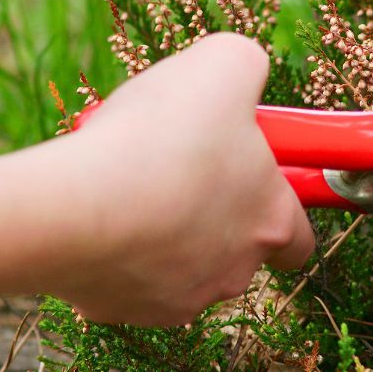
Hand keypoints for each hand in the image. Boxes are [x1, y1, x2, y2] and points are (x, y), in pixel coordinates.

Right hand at [0, 34, 311, 331]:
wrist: (72, 206)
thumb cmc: (161, 136)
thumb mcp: (225, 63)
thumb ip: (248, 66)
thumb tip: (244, 74)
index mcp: (273, 222)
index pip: (300, 235)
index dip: (280, 199)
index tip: (253, 169)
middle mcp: (234, 271)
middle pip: (235, 244)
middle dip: (212, 206)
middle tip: (180, 160)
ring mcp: (177, 298)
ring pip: (178, 261)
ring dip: (162, 225)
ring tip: (130, 178)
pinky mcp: (119, 308)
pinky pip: (123, 274)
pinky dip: (114, 244)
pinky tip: (96, 208)